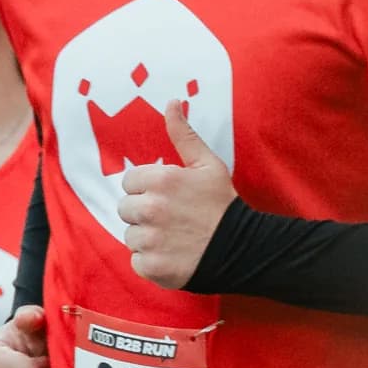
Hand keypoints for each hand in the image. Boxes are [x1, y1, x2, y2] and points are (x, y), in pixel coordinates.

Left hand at [119, 104, 238, 289]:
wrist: (242, 248)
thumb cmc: (222, 204)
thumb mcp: (207, 164)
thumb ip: (184, 135)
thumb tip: (171, 102)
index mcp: (161, 180)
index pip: (129, 182)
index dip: (147, 189)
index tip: (168, 197)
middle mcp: (151, 208)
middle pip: (125, 209)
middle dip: (143, 213)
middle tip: (171, 219)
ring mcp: (150, 239)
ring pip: (130, 236)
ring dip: (147, 238)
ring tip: (173, 238)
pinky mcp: (152, 266)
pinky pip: (137, 261)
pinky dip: (151, 262)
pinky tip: (172, 255)